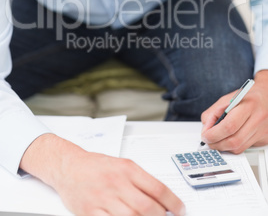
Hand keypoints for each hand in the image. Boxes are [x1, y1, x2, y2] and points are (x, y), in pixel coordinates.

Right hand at [20, 134, 184, 215]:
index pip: (157, 188)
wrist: (69, 166)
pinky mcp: (90, 211)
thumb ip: (141, 180)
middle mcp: (116, 182)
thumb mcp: (122, 165)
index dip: (173, 202)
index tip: (180, 210)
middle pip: (147, 206)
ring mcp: (103, 198)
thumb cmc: (96, 165)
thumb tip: (162, 197)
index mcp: (127, 169)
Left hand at [201, 70, 267, 152]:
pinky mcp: (264, 139)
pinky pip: (244, 148)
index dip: (214, 134)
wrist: (266, 97)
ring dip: (224, 147)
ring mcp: (262, 131)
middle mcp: (258, 119)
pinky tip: (229, 138)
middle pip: (234, 141)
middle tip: (208, 140)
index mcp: (248, 105)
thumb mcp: (226, 99)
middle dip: (216, 143)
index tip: (205, 135)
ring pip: (239, 147)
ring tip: (216, 140)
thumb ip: (213, 113)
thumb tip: (206, 130)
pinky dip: (233, 146)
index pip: (229, 125)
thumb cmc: (246, 97)